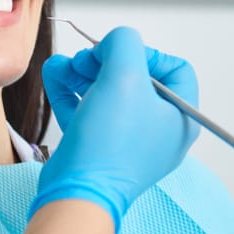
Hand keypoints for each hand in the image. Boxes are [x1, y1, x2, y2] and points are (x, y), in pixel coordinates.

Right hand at [32, 26, 198, 230]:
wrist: (79, 190)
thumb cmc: (111, 140)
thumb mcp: (125, 75)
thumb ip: (124, 43)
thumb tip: (113, 43)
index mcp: (179, 118)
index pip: (175, 70)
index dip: (147, 54)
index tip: (120, 55)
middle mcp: (156, 130)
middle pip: (133, 78)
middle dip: (104, 62)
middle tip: (84, 61)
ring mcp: (125, 140)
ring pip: (105, 92)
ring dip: (81, 72)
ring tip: (61, 65)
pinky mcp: (96, 147)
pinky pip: (86, 109)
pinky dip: (70, 90)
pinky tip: (53, 74)